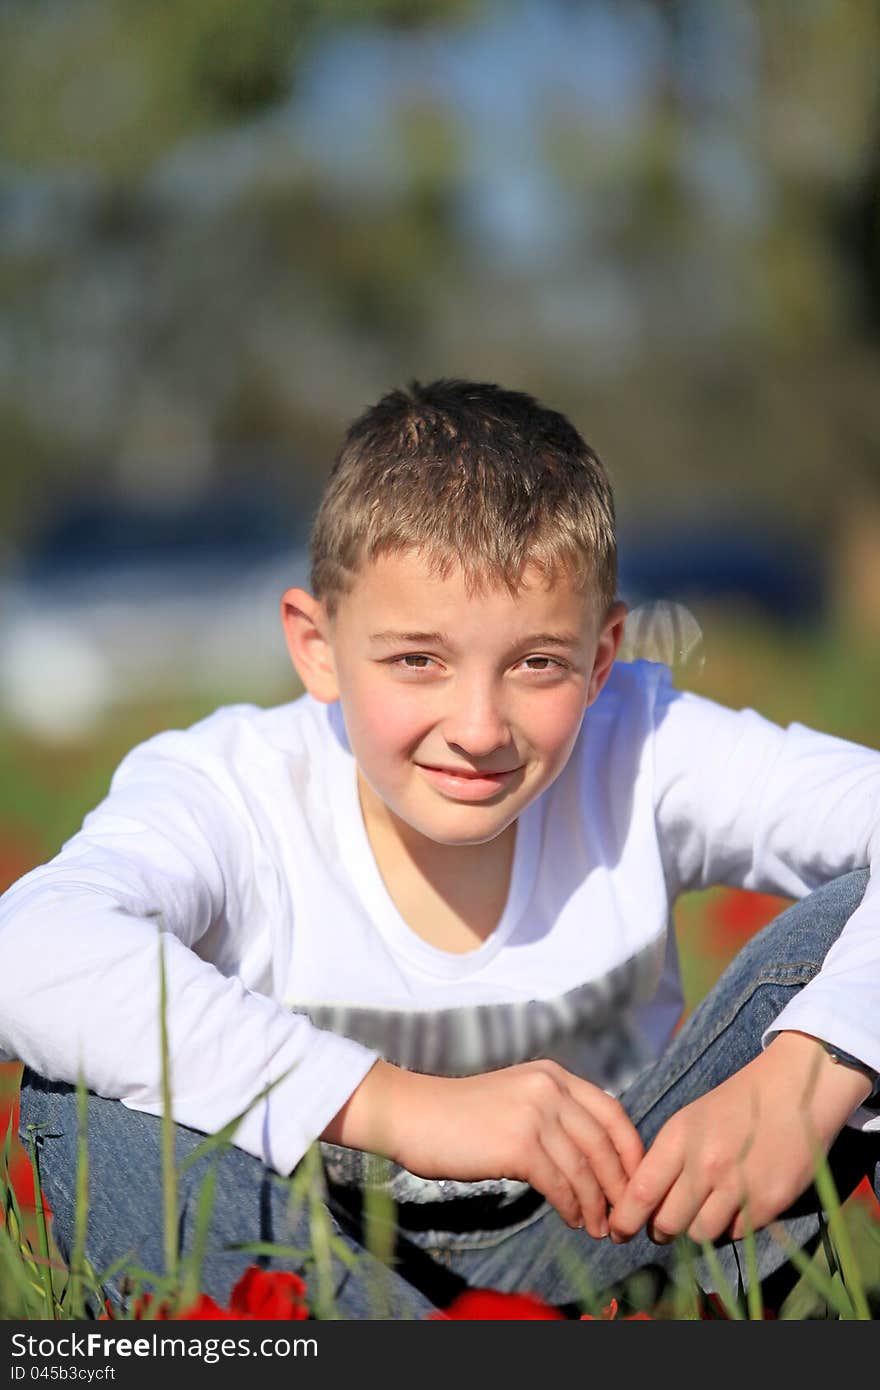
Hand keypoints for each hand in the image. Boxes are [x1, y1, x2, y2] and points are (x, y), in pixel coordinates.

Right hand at [325, 1058, 643, 1238]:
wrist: (416, 1116)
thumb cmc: (464, 1116)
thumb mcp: (518, 1098)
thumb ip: (555, 1114)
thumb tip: (594, 1157)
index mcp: (553, 1074)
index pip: (612, 1111)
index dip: (631, 1150)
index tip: (637, 1180)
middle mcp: (549, 1088)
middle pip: (603, 1143)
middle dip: (619, 1184)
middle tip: (623, 1215)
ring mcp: (534, 1114)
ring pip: (584, 1168)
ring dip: (597, 1204)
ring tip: (599, 1227)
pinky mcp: (518, 1145)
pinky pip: (560, 1184)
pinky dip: (572, 1206)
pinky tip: (572, 1219)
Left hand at [607, 1031, 872, 1245]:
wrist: (795, 1088)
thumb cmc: (736, 1103)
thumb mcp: (690, 1119)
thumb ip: (667, 1158)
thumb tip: (642, 1202)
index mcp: (680, 1137)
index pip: (641, 1192)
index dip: (625, 1220)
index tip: (617, 1232)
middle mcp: (706, 1163)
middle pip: (668, 1223)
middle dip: (660, 1231)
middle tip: (662, 1227)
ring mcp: (739, 1185)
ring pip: (701, 1234)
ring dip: (696, 1229)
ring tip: (701, 1212)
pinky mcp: (770, 1201)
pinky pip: (736, 1233)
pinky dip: (731, 1225)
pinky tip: (736, 1204)